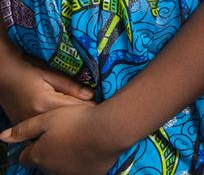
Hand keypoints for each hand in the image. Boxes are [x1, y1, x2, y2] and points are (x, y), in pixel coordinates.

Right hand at [0, 49, 93, 124]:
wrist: (2, 74)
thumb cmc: (27, 69)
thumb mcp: (50, 74)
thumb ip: (70, 86)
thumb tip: (91, 95)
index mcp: (44, 103)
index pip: (74, 109)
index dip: (90, 108)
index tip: (103, 107)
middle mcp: (35, 117)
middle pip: (66, 121)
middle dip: (81, 117)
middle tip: (97, 114)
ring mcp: (27, 123)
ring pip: (54, 127)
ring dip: (69, 122)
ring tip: (82, 117)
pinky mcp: (22, 125)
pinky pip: (43, 129)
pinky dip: (55, 125)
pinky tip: (65, 121)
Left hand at [0, 104, 122, 174]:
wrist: (109, 129)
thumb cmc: (76, 120)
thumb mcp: (47, 118)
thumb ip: (24, 129)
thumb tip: (3, 137)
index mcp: (38, 155)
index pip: (25, 157)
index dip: (32, 146)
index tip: (43, 137)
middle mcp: (51, 169)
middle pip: (45, 163)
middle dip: (50, 152)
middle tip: (64, 135)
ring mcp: (71, 174)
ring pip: (63, 167)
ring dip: (66, 158)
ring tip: (79, 141)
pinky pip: (83, 170)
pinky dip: (84, 162)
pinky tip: (92, 149)